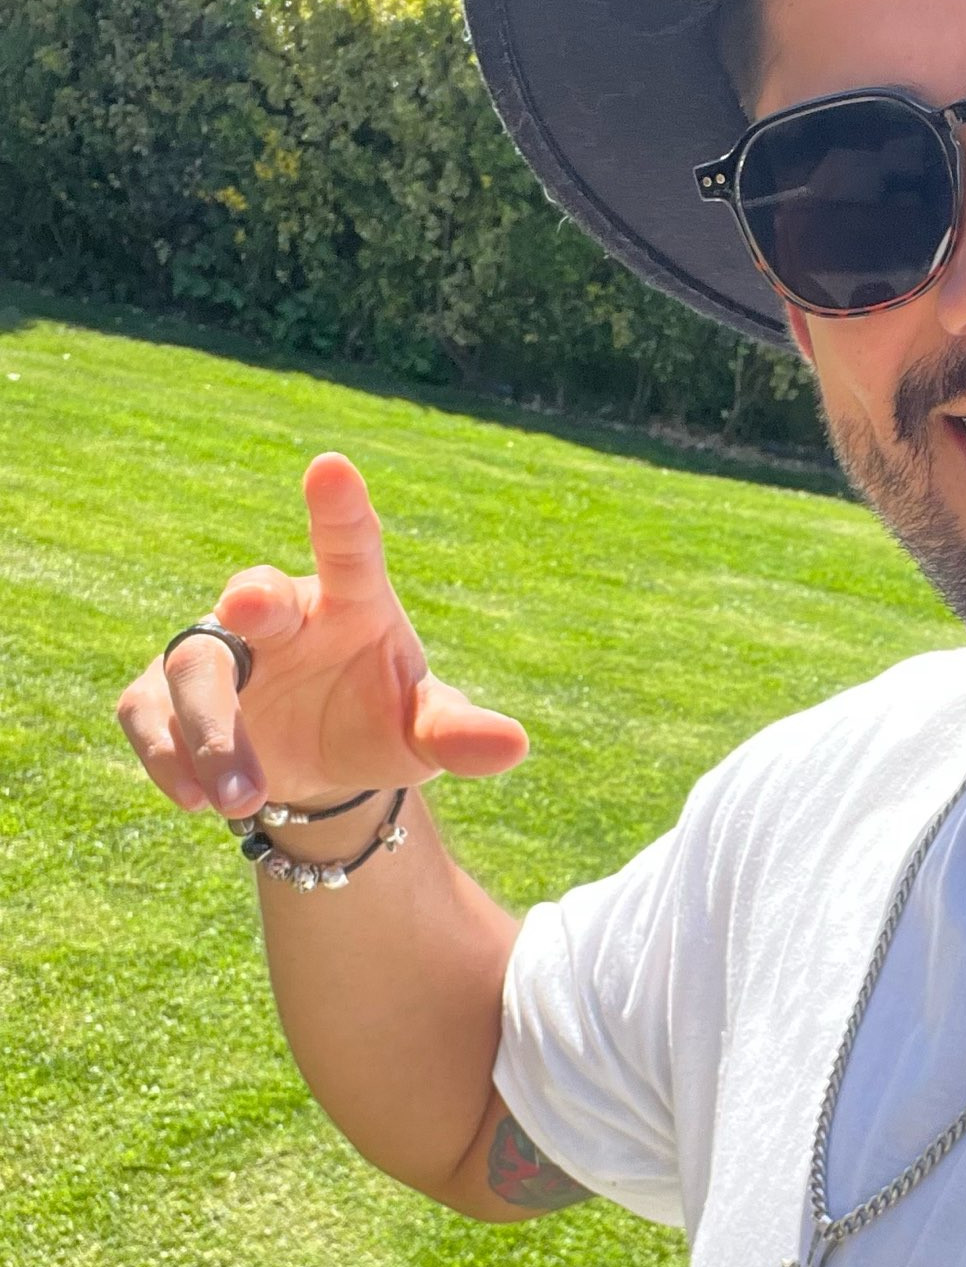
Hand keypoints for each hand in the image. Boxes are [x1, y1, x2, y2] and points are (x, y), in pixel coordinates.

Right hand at [116, 453, 528, 817]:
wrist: (319, 769)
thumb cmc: (378, 722)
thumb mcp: (422, 732)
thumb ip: (458, 734)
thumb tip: (516, 746)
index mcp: (351, 602)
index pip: (349, 547)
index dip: (338, 510)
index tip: (331, 467)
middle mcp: (279, 615)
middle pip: (253, 596)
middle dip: (250, 600)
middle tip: (249, 612)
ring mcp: (218, 652)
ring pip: (193, 667)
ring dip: (213, 729)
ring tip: (242, 797)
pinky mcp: (165, 696)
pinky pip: (149, 712)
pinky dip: (166, 754)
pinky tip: (194, 799)